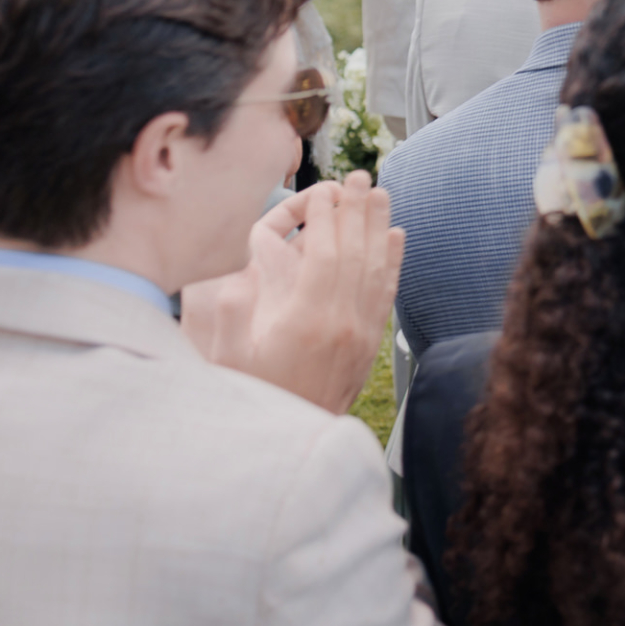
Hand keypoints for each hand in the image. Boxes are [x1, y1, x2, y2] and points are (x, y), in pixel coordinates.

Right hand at [179, 174, 403, 413]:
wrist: (289, 449)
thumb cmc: (251, 400)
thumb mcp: (227, 359)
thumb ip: (229, 313)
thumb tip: (238, 275)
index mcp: (306, 322)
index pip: (326, 256)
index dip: (329, 219)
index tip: (328, 188)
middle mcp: (342, 325)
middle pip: (357, 256)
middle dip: (358, 212)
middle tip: (362, 176)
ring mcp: (360, 336)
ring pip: (376, 271)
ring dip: (379, 229)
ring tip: (382, 195)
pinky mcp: (368, 347)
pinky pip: (386, 295)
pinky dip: (394, 263)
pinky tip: (397, 239)